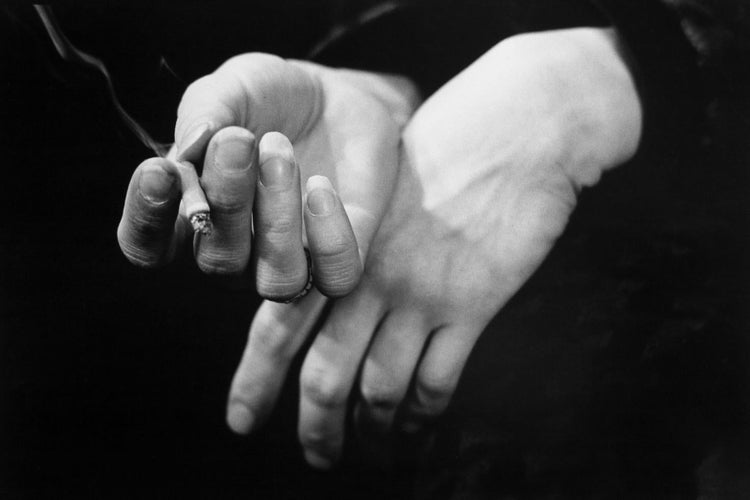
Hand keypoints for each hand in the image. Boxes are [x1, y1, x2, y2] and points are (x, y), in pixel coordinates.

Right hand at [117, 53, 418, 298]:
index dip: (147, 219)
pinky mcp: (341, 260)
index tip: (159, 169)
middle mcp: (234, 250)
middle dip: (224, 198)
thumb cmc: (271, 99)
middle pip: (217, 260)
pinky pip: (335, 276)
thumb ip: (205, 110)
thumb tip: (191, 147)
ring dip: (278, 219)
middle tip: (237, 140)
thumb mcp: (234, 87)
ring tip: (279, 151)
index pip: (148, 247)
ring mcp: (288, 262)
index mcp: (190, 216)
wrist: (338, 97)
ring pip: (278, 280)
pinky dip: (329, 234)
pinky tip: (320, 184)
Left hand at [226, 27, 641, 467]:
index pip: (277, 324)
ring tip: (369, 449)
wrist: (511, 132)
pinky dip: (423, 416)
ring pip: (379, 389)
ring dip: (369, 431)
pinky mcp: (470, 307)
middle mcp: (366, 279)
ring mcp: (419, 296)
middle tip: (315, 456)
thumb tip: (328, 298)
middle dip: (314, 427)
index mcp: (334, 248)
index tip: (243, 421)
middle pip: (323, 374)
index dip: (255, 380)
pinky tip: (418, 426)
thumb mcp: (376, 187)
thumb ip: (346, 243)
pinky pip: (437, 381)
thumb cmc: (440, 150)